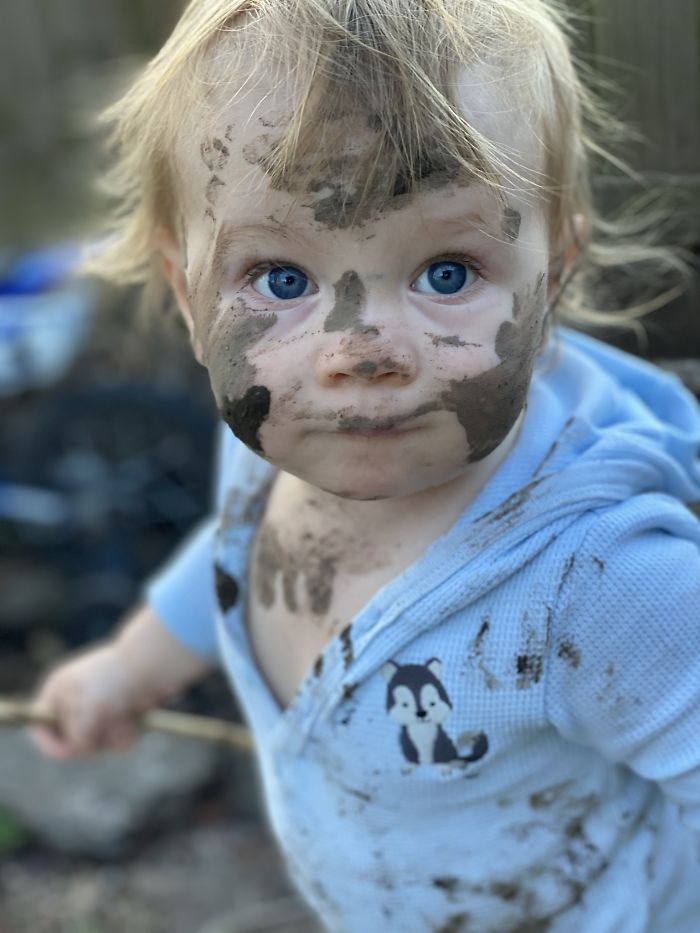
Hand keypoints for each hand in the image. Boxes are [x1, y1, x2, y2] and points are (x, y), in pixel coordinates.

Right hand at [26, 642, 156, 758]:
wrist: (154, 662)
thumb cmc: (117, 680)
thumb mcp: (90, 711)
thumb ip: (78, 736)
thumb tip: (81, 747)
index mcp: (58, 690)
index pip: (39, 725)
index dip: (50, 743)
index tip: (69, 752)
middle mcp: (75, 699)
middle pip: (70, 741)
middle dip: (90, 741)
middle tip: (105, 728)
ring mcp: (98, 707)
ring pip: (97, 743)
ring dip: (111, 738)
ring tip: (124, 719)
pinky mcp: (119, 714)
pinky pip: (116, 739)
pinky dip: (125, 736)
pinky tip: (134, 722)